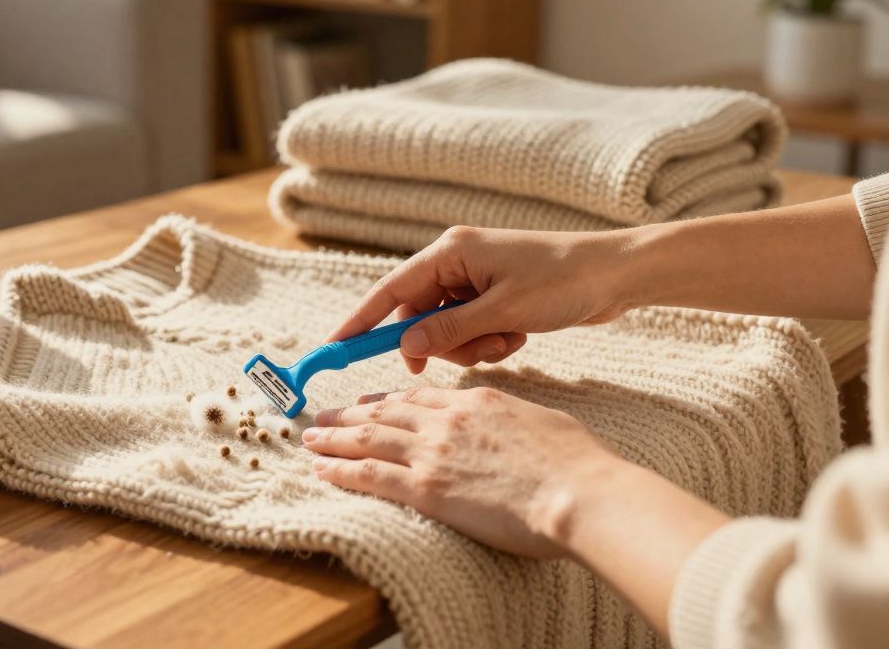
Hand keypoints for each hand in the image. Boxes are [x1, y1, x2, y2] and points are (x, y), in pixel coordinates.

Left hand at [302, 386, 621, 557]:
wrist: (577, 492)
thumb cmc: (575, 463)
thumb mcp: (540, 421)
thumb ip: (512, 418)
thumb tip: (509, 425)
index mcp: (475, 402)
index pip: (419, 398)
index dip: (387, 400)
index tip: (368, 403)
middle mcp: (446, 422)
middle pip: (385, 413)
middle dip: (349, 415)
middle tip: (324, 417)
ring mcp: (433, 453)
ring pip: (369, 439)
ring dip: (334, 440)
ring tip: (310, 440)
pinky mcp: (426, 488)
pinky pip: (371, 476)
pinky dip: (342, 472)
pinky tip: (322, 471)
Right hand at [329, 226, 634, 371]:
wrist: (617, 275)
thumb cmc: (563, 282)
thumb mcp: (503, 312)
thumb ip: (449, 331)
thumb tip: (405, 348)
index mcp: (450, 252)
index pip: (390, 290)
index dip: (359, 321)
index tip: (334, 349)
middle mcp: (456, 262)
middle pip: (416, 314)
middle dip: (439, 343)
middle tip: (471, 352)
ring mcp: (473, 280)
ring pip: (443, 329)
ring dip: (469, 346)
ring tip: (507, 340)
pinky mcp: (491, 296)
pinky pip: (468, 330)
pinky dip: (487, 342)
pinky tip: (518, 336)